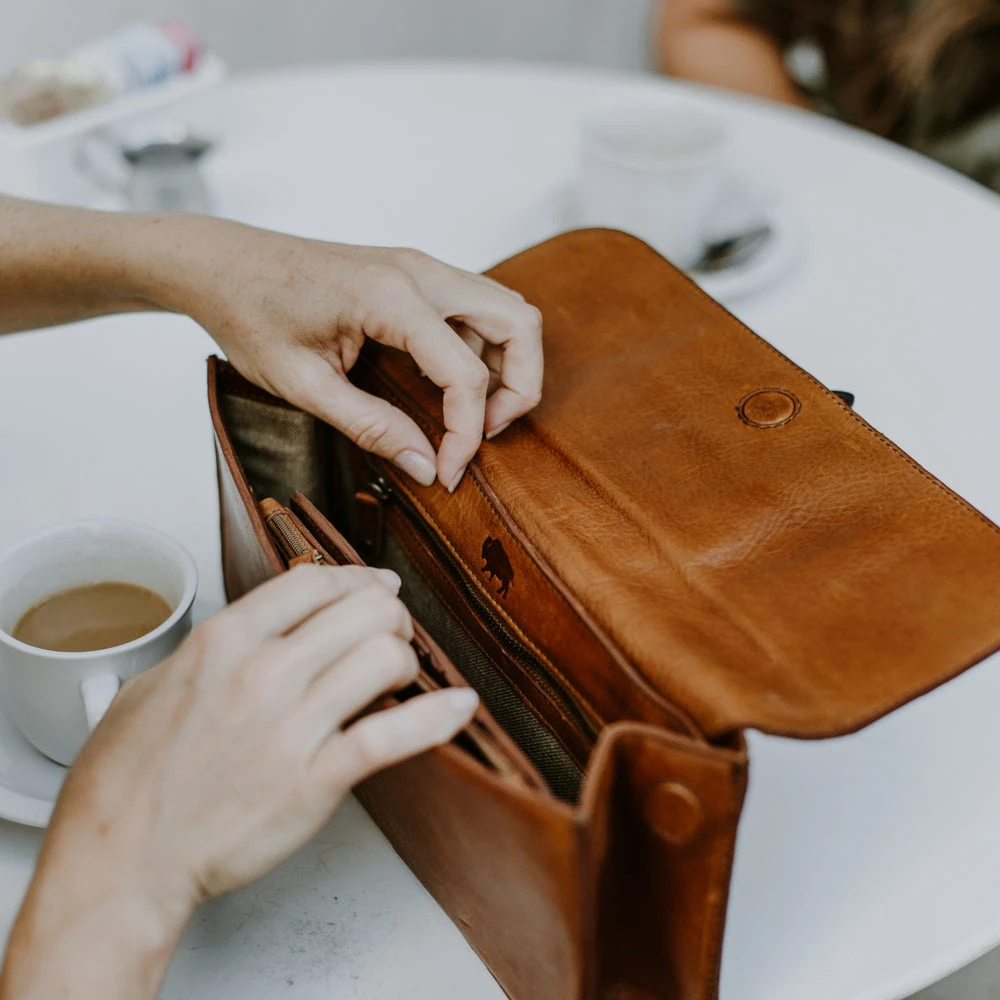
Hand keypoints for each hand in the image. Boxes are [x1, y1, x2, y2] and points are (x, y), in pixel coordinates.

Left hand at [0, 197, 542, 490]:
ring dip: (507, 364)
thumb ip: (371, 427)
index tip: (445, 472)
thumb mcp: (303, 385)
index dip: (466, 432)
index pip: (466, 371)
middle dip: (520, 385)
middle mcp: (418, 271)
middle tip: (486, 433)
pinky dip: (483, 349)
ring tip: (472, 415)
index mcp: (391, 296)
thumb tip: (426, 468)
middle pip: (518, 321)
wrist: (219, 263)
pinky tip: (449, 386)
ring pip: (505, 310)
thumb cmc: (249, 313)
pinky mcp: (412, 274)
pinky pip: (475, 308)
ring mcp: (418, 267)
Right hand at [1, 565, 477, 999]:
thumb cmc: (128, 781)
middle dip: (389, 616)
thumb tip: (260, 627)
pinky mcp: (316, 780)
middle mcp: (262, 673)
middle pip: (364, 610)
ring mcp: (292, 726)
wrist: (123, 861)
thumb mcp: (155, 684)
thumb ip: (215, 649)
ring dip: (406, 661)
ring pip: (386, 658)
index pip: (315, 581)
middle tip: (390, 632)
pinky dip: (436, 717)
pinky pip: (393, 735)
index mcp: (223, 642)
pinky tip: (459, 707)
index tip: (375, 586)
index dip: (357, 579)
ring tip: (399, 674)